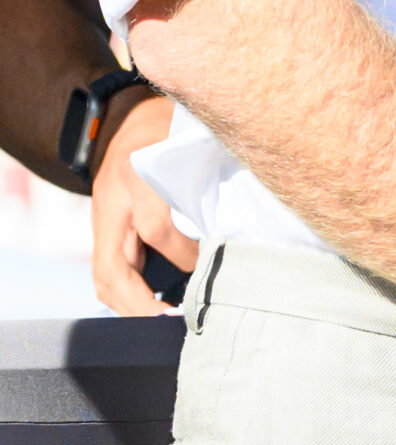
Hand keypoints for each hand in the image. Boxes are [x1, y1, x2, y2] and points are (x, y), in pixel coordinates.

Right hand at [89, 93, 195, 314]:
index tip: (209, 267)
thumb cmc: (166, 130)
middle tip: (173, 323)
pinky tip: (152, 309)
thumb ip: (208, 173)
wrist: (119, 120)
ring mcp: (101, 220)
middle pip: (113, 267)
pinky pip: (106, 271)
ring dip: (129, 307)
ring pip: (103, 276)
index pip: (155, 227)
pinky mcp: (102, 231)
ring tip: (162, 324)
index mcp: (136, 175)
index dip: (184, 254)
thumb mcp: (187, 138)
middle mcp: (112, 201)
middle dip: (140, 303)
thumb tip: (245, 216)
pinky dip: (125, 296)